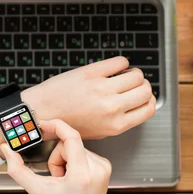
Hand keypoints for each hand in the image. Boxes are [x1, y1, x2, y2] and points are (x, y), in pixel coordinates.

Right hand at [0, 119, 140, 193]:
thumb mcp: (37, 192)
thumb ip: (18, 169)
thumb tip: (6, 150)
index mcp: (82, 175)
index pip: (71, 137)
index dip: (55, 126)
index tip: (43, 125)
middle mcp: (97, 168)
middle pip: (68, 143)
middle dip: (56, 157)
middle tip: (55, 178)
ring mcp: (103, 167)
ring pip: (75, 147)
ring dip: (64, 160)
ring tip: (64, 181)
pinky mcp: (104, 166)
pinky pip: (83, 152)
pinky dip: (73, 162)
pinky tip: (73, 179)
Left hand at [24, 56, 155, 138]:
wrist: (42, 112)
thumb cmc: (68, 122)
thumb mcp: (99, 131)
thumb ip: (119, 120)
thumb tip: (135, 105)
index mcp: (116, 125)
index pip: (149, 108)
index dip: (149, 100)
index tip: (143, 96)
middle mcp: (112, 107)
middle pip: (146, 90)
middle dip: (142, 85)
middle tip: (132, 84)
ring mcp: (102, 89)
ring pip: (136, 74)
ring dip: (133, 73)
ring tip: (123, 74)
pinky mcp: (92, 73)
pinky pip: (120, 61)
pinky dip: (121, 62)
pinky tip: (114, 67)